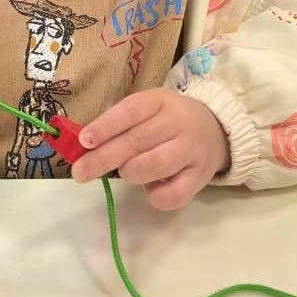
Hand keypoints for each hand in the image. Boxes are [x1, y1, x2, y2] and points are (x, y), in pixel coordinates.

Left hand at [71, 88, 229, 210]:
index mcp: (160, 101)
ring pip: (156, 165)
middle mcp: (179, 122)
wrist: (216, 131)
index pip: (131, 111)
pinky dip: (154, 196)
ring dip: (132, 173)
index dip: (106, 126)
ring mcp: (193, 150)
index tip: (83, 141)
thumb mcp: (147, 111)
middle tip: (80, 172)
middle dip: (104, 158)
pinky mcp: (201, 177)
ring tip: (127, 172)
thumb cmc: (167, 123)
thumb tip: (82, 146)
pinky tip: (150, 188)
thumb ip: (118, 125)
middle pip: (138, 141)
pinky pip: (173, 194)